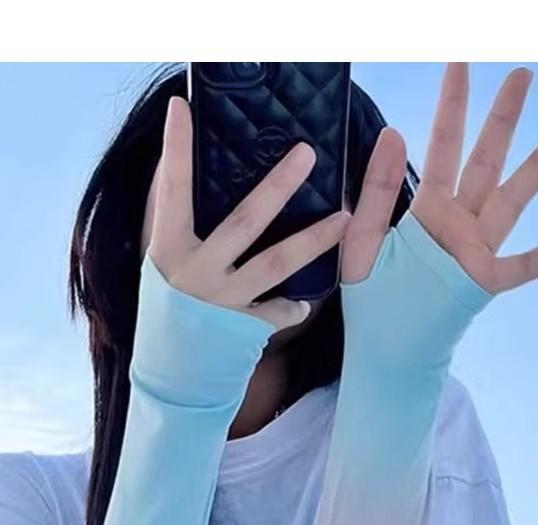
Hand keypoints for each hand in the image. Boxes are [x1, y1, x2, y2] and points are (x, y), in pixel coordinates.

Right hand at [148, 97, 350, 331]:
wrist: (172, 374)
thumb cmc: (167, 310)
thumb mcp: (163, 265)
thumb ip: (177, 226)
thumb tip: (182, 173)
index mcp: (169, 248)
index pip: (172, 189)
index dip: (176, 149)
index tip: (182, 107)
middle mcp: (197, 272)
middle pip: (245, 220)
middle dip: (278, 185)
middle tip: (308, 153)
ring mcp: (224, 301)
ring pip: (277, 263)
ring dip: (314, 239)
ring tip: (346, 217)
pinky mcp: (246, 329)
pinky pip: (282, 311)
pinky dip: (294, 307)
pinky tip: (303, 304)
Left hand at [341, 63, 537, 291]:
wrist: (382, 351)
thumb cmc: (370, 301)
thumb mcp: (361, 240)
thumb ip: (378, 190)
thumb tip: (395, 132)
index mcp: (426, 210)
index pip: (442, 145)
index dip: (452, 105)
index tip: (461, 62)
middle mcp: (457, 223)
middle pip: (487, 160)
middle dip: (503, 117)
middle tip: (523, 75)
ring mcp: (476, 252)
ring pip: (514, 199)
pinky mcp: (486, 284)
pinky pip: (526, 265)